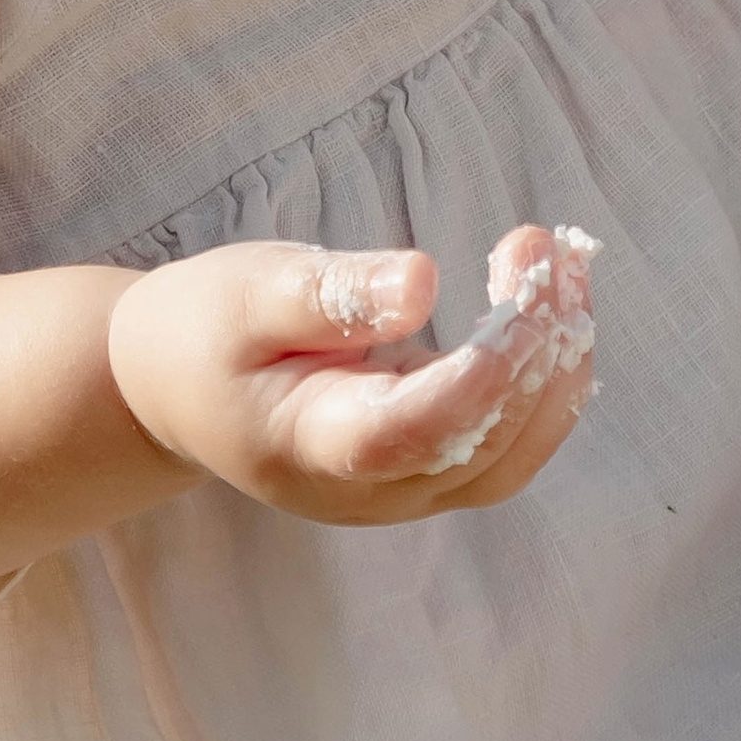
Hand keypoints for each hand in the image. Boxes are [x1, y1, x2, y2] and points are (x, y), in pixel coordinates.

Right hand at [107, 224, 593, 528]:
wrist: (176, 389)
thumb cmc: (203, 330)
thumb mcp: (247, 292)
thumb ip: (331, 295)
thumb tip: (422, 283)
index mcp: (313, 446)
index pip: (416, 431)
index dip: (484, 373)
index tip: (526, 289)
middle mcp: (369, 491)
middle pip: (483, 448)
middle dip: (538, 347)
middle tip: (549, 247)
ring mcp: (404, 493)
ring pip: (512, 456)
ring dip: (557, 364)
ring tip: (563, 264)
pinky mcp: (428, 471)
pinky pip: (508, 442)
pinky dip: (545, 378)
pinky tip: (553, 305)